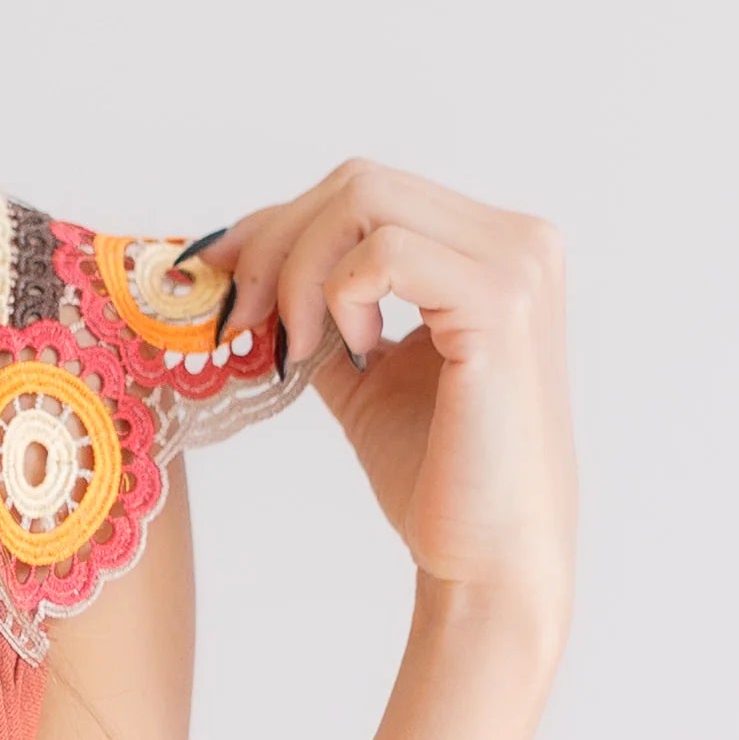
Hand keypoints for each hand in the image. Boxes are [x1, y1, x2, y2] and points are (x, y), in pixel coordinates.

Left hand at [212, 162, 574, 637]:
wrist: (487, 557)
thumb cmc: (438, 476)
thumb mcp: (364, 372)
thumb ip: (325, 312)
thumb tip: (248, 272)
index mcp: (492, 248)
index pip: (367, 190)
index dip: (280, 222)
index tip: (219, 274)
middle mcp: (519, 240)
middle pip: (360, 182)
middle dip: (277, 243)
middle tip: (244, 320)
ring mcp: (517, 265)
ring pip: (365, 199)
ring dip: (301, 270)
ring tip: (299, 346)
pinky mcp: (501, 303)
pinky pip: (384, 252)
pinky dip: (340, 294)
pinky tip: (351, 352)